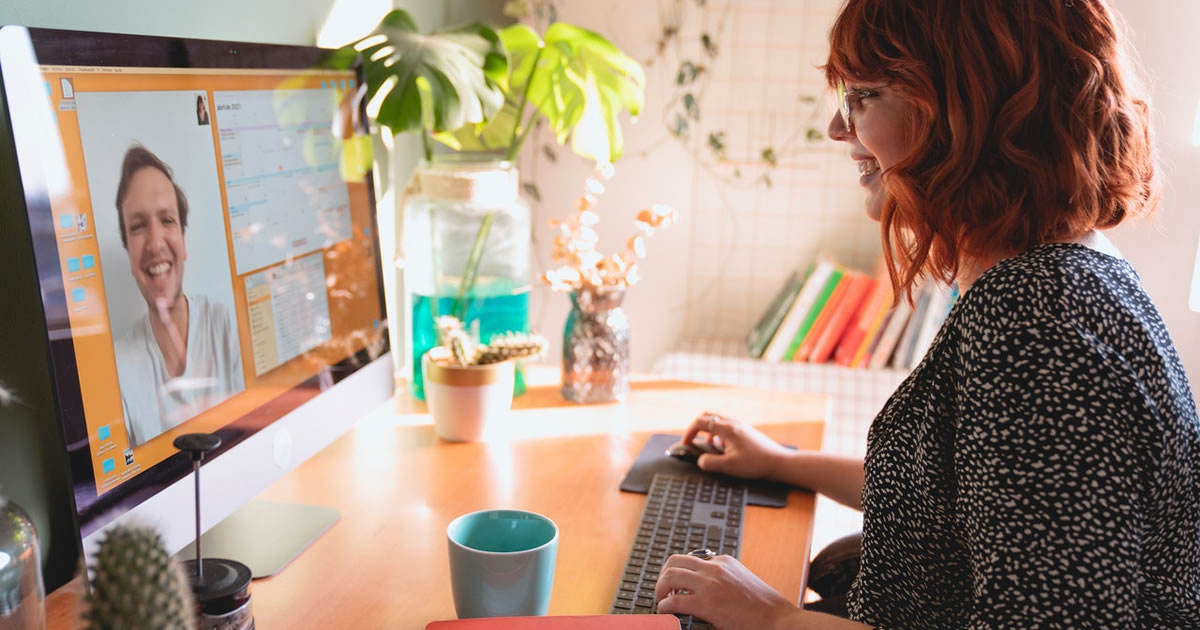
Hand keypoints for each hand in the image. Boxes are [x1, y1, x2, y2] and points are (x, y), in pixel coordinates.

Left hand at [655, 553, 799, 629]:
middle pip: (674, 561)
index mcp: (723, 561)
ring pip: (669, 576)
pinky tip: (666, 612)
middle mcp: (714, 568)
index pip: (691, 558)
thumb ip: (724, 576)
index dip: (680, 572)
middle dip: (664, 575)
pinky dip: (664, 606)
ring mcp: (709, 584)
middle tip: (664, 589)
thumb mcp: (742, 579)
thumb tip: (704, 584)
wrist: (778, 619)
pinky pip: (674, 601)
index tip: (676, 584)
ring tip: (662, 600)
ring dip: (660, 588)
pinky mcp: (706, 604)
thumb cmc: (763, 605)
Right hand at [677, 412, 792, 480]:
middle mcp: (733, 423)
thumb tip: (700, 460)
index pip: (700, 422)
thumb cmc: (756, 464)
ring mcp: (740, 425)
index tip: (685, 445)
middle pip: (707, 416)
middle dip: (696, 428)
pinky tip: (722, 448)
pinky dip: (717, 434)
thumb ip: (710, 463)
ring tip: (709, 447)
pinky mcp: (745, 431)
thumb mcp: (729, 467)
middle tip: (692, 441)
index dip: (688, 433)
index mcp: (727, 428)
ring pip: (716, 421)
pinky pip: (725, 427)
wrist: (779, 462)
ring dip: (707, 432)